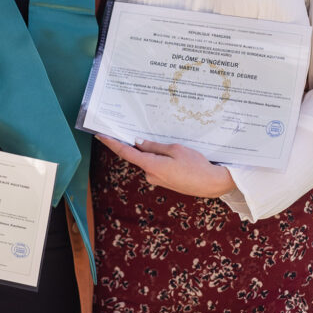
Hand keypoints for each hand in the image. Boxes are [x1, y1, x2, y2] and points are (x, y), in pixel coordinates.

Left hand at [96, 136, 235, 197]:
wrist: (211, 184)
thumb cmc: (196, 165)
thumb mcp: (175, 150)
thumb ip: (154, 146)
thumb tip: (138, 143)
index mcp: (151, 166)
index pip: (126, 152)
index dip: (112, 143)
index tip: (100, 135)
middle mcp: (150, 175)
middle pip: (138, 155)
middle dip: (137, 144)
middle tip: (133, 128)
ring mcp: (157, 180)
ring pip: (149, 160)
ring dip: (151, 151)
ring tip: (161, 139)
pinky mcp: (165, 181)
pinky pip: (156, 166)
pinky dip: (158, 157)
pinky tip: (169, 152)